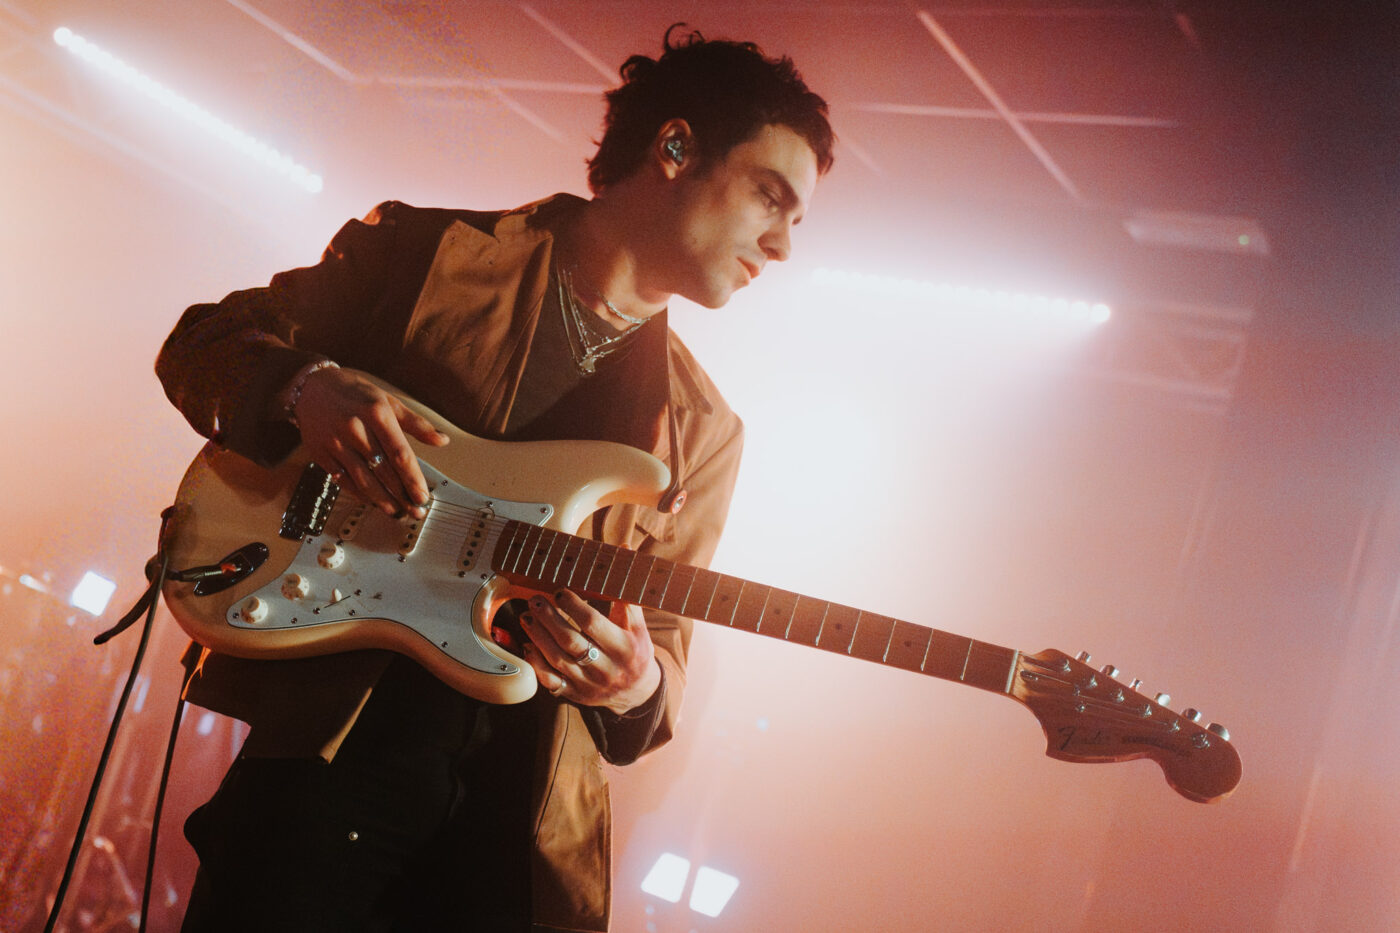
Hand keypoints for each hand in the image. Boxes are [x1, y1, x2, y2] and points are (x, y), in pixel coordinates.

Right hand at [292, 367, 448, 517]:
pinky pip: (344, 480)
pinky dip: (360, 494)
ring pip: (363, 479)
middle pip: (383, 471)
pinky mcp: (321, 454)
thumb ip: (416, 423)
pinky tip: (373, 501)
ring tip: (397, 512)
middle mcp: (356, 429)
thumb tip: (442, 440)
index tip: (423, 495)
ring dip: (382, 500)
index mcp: (376, 413)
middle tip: (416, 511)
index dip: (412, 478)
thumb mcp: (388, 400)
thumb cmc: (354, 393)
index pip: (399, 453)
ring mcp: (336, 443)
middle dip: (402, 495)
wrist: (311, 388)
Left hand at [519, 590, 661, 714]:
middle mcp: (607, 668)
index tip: (559, 592)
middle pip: (570, 641)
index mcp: (624, 648)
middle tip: (535, 601)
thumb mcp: (639, 627)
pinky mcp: (576, 694)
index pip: (592, 623)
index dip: (573, 606)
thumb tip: (612, 571)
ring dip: (538, 636)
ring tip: (527, 617)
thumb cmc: (635, 651)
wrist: (636, 691)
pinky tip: (528, 646)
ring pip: (557, 659)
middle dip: (548, 618)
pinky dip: (536, 663)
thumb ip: (625, 603)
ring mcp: (589, 684)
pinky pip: (551, 680)